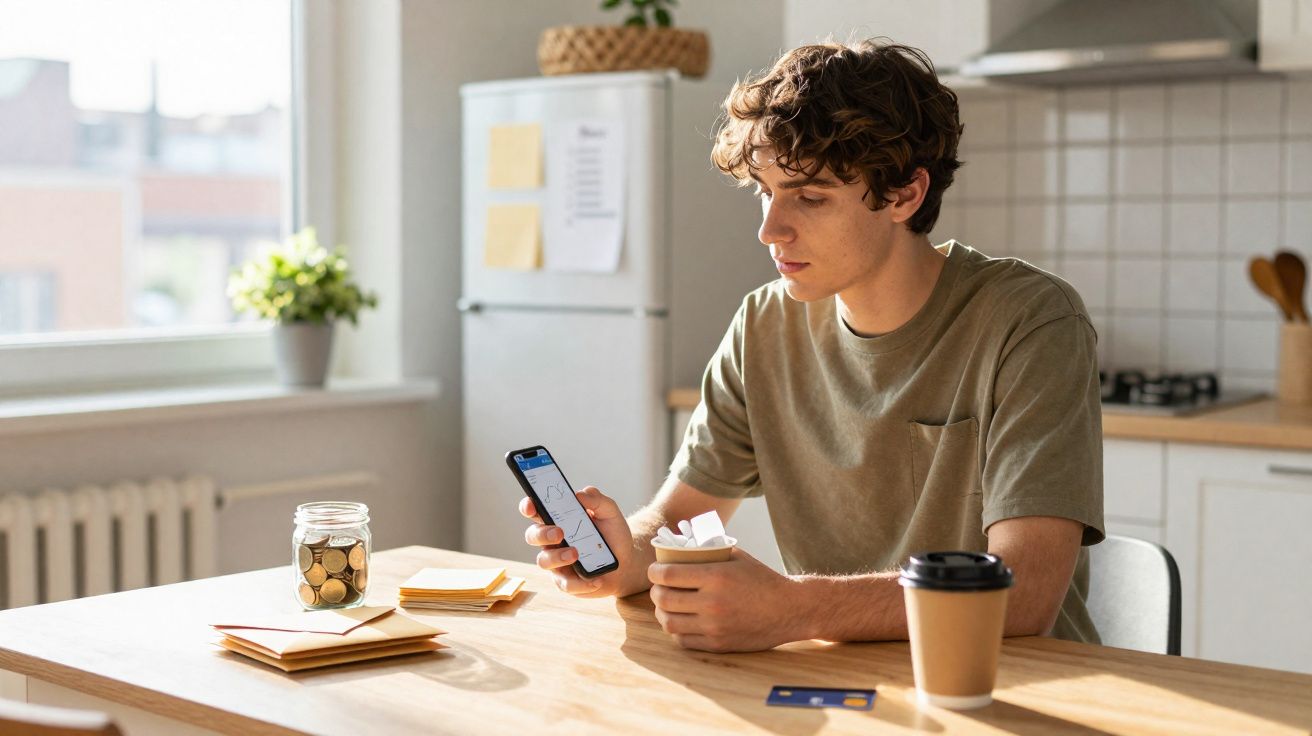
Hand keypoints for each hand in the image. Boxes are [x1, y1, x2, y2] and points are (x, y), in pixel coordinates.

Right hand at [519, 486, 634, 597]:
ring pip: (543, 561)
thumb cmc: (612, 536)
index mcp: (558, 519)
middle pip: (532, 535)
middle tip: (560, 533)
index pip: (536, 511)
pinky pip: (565, 584)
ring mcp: (556, 562)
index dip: (528, 507)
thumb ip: (598, 500)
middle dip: (542, 534)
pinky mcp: (565, 582)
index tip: (531, 505)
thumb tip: (581, 493)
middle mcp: (552, 540)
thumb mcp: (610, 513)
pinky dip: (581, 583)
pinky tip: (596, 580)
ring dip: (558, 557)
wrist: (625, 564)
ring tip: (576, 555)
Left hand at [647, 548, 806, 651]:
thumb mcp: (737, 557)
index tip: (655, 570)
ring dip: (662, 613)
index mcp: (716, 576)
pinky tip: (680, 622)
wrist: (790, 609)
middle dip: (655, 592)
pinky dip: (676, 630)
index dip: (654, 572)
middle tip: (658, 588)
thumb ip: (709, 551)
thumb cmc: (762, 579)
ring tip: (666, 606)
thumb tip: (680, 543)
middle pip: (663, 599)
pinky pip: (683, 640)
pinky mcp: (718, 644)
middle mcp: (712, 603)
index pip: (668, 575)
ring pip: (669, 623)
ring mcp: (715, 626)